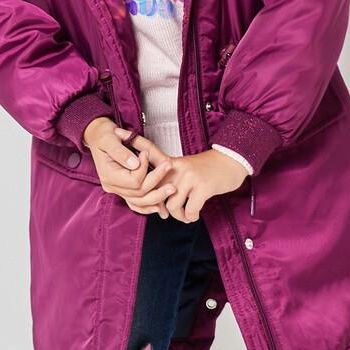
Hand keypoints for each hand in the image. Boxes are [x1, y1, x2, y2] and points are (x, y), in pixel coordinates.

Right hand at [82, 118, 177, 217]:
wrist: (98, 136)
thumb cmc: (104, 135)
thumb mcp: (109, 139)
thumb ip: (120, 152)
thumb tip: (135, 164)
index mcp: (108, 175)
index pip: (133, 180)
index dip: (144, 168)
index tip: (147, 153)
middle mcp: (112, 185)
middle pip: (138, 192)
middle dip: (156, 180)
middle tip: (169, 166)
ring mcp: (117, 189)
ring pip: (139, 201)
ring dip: (157, 196)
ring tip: (172, 188)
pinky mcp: (123, 189)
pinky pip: (136, 204)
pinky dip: (147, 206)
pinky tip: (159, 206)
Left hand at [114, 135, 248, 222]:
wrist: (231, 163)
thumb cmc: (207, 170)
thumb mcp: (185, 168)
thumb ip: (169, 177)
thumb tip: (157, 198)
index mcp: (171, 162)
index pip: (149, 150)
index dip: (133, 142)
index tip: (118, 132)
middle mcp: (178, 168)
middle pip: (157, 190)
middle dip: (160, 207)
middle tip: (165, 215)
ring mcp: (190, 177)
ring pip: (172, 204)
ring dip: (178, 215)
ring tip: (184, 215)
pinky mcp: (203, 188)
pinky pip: (189, 210)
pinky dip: (190, 217)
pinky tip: (193, 216)